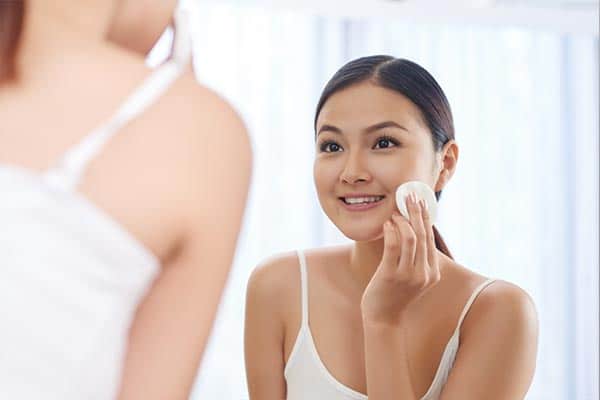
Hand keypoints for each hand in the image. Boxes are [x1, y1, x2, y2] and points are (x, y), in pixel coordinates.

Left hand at [360, 193, 440, 325]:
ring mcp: (409, 275)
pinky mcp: (391, 276)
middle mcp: (424, 273)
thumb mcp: (412, 277)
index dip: (425, 217)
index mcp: (432, 272)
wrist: (384, 319)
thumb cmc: (394, 295)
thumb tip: (412, 231)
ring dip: (403, 221)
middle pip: (423, 235)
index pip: (430, 238)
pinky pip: (394, 247)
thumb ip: (416, 258)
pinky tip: (387, 224)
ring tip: (395, 212)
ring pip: (411, 238)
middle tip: (409, 196)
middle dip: (416, 212)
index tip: (420, 201)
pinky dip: (392, 232)